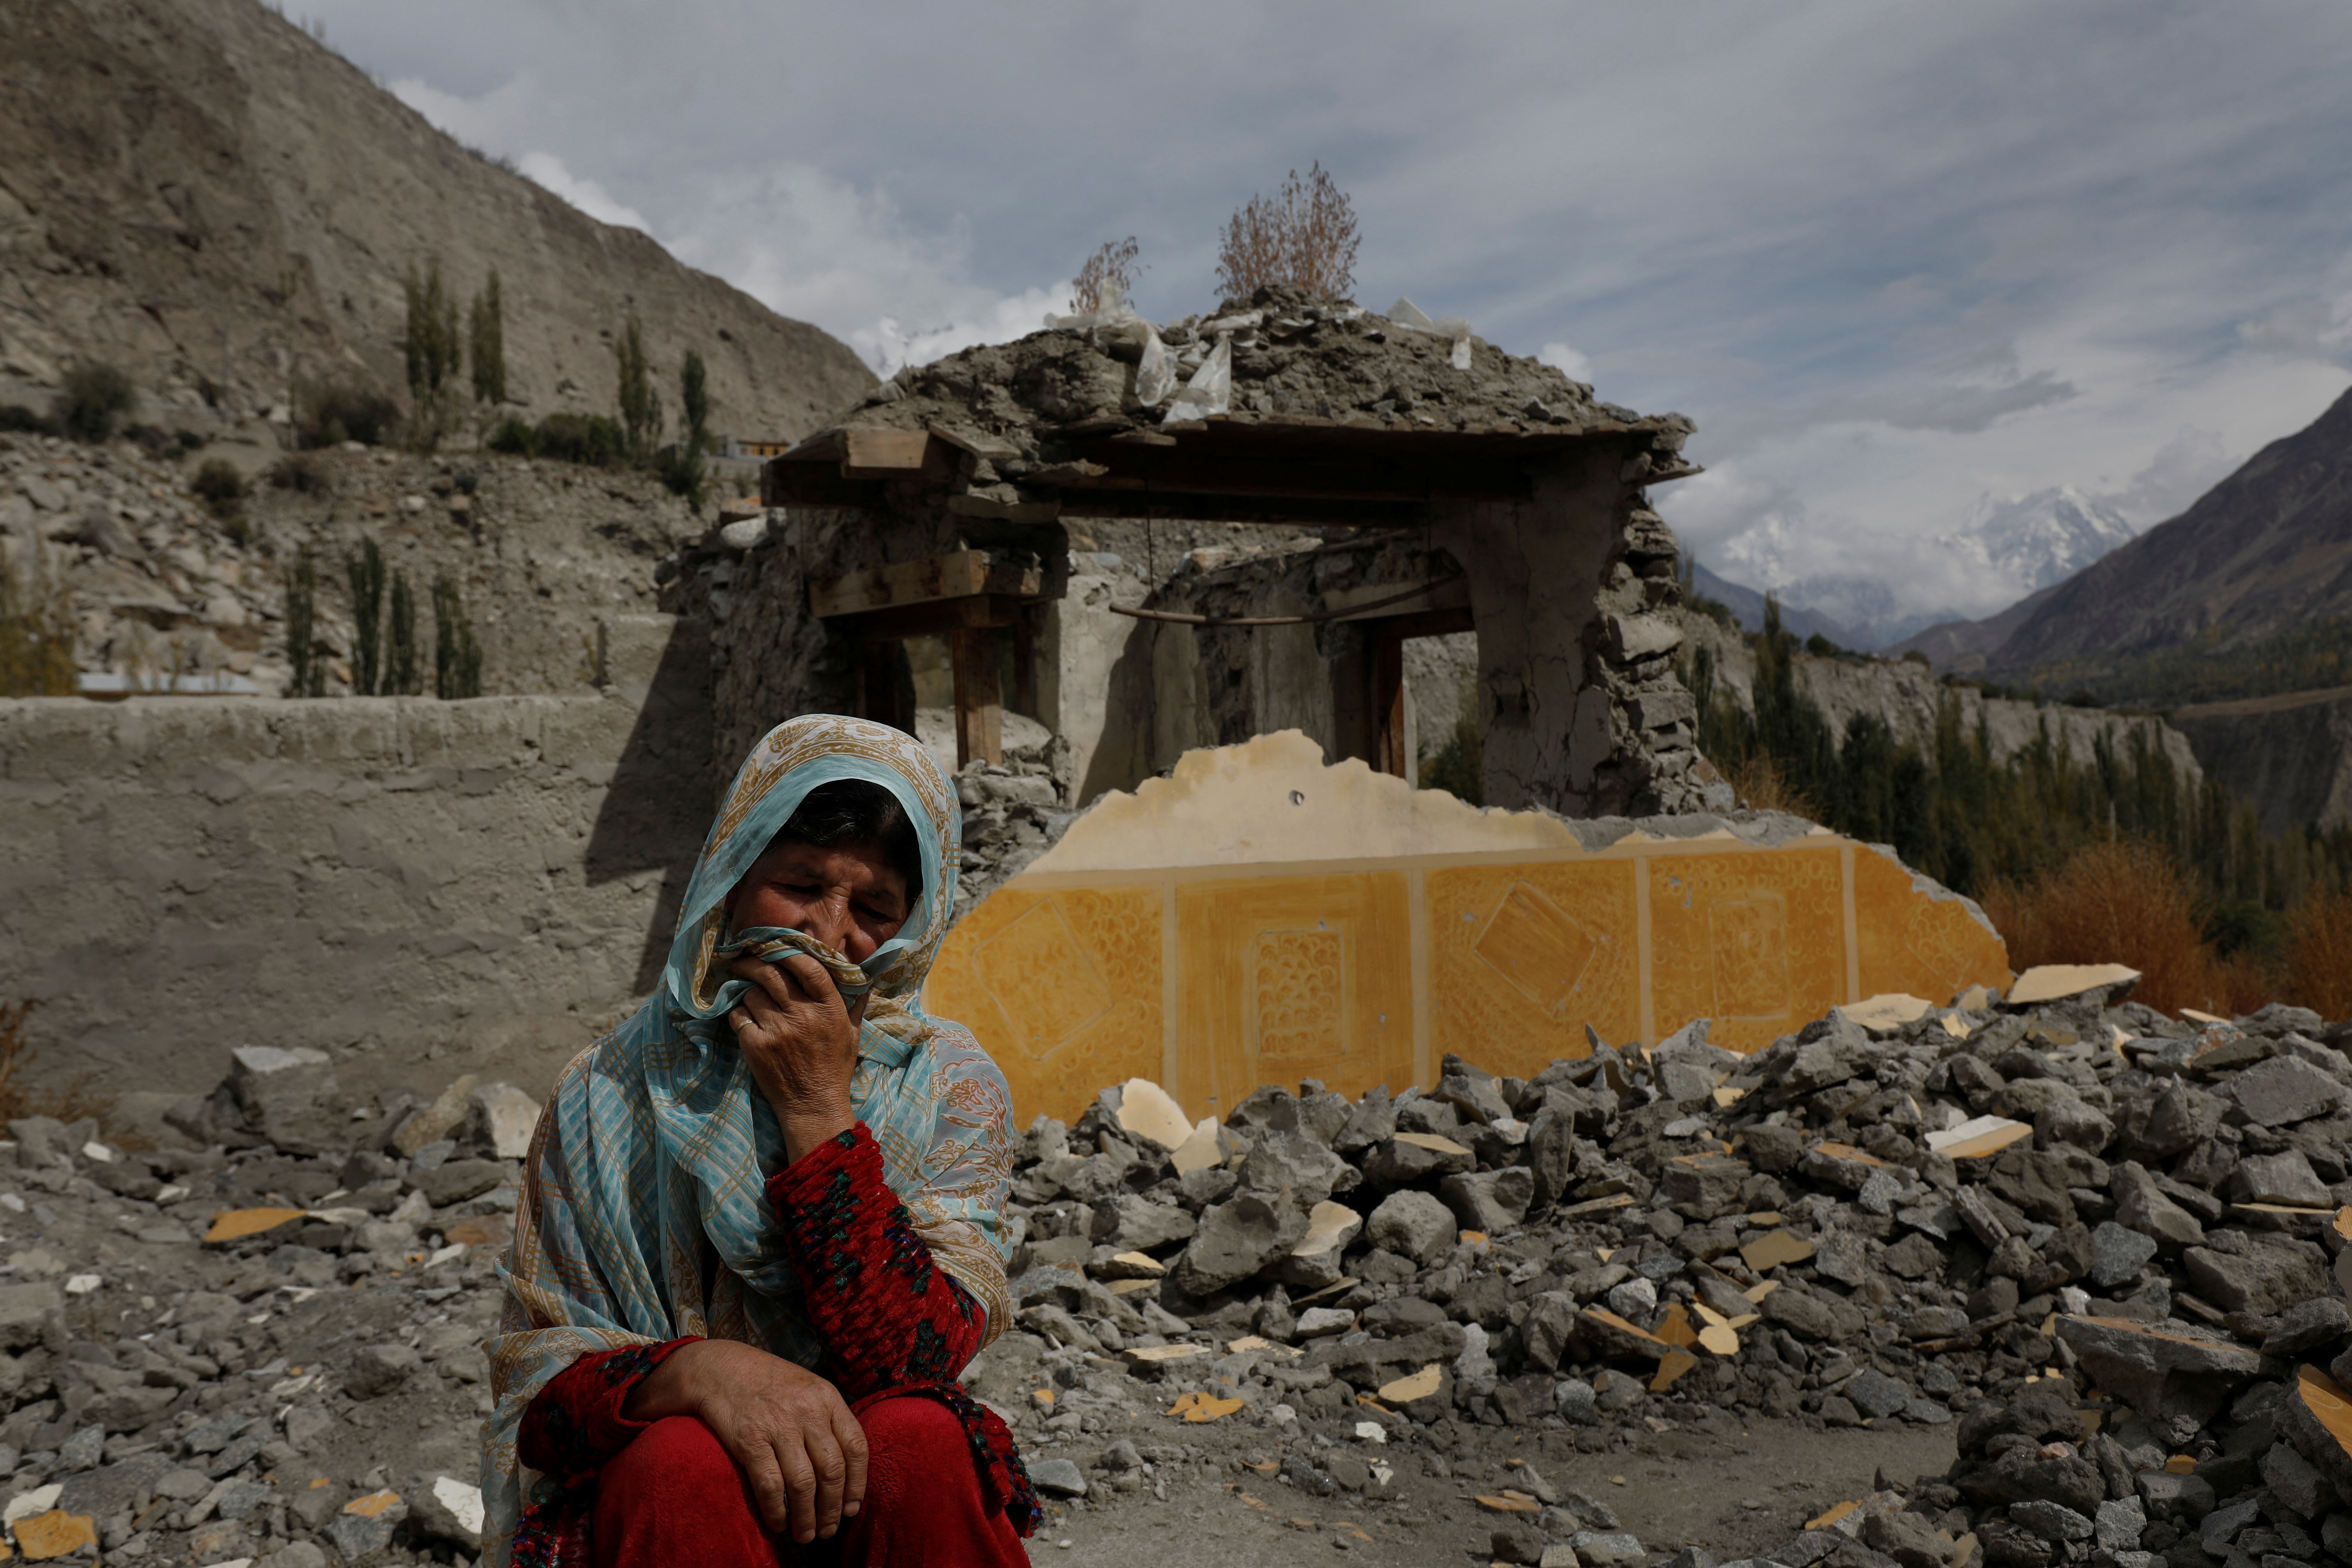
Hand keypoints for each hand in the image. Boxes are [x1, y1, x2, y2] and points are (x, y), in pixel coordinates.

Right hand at [623, 1339, 868, 1542]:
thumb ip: (827, 1419)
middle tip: (827, 1531)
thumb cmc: (766, 1382)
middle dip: (832, 1508)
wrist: (718, 1366)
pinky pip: (770, 1485)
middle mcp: (807, 1410)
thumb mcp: (807, 1387)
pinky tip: (777, 1523)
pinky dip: (776, 1511)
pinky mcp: (749, 1439)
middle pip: (832, 1470)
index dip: (857, 1483)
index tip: (852, 1508)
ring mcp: (778, 1424)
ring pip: (803, 1483)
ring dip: (806, 1517)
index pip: (856, 1446)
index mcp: (827, 1397)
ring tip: (805, 1534)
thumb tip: (846, 1466)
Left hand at [727, 952, 859, 1161]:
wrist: (813, 1105)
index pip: (808, 966)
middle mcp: (803, 1014)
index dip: (789, 951)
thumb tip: (863, 977)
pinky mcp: (756, 1045)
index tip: (775, 945)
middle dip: (754, 961)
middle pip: (772, 973)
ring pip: (753, 993)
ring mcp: (778, 1029)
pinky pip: (739, 1015)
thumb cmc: (834, 1067)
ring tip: (745, 988)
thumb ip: (855, 1002)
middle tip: (743, 958)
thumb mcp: (853, 1033)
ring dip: (747, 988)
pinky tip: (743, 1014)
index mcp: (829, 1008)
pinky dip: (738, 1011)